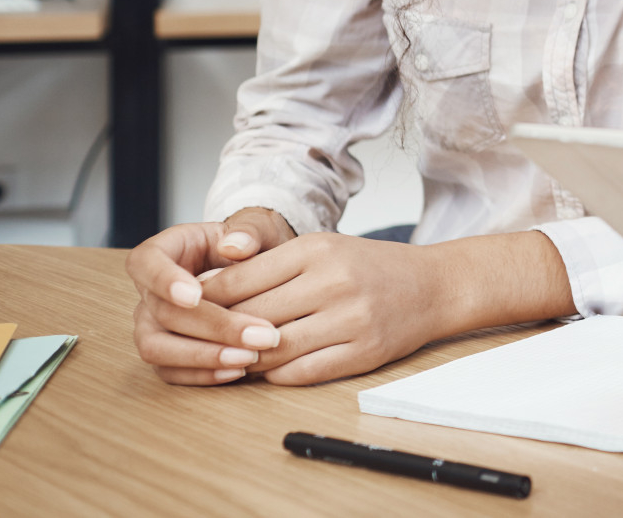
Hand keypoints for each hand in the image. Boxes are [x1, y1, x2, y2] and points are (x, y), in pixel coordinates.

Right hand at [127, 207, 295, 384]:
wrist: (257, 270)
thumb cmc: (250, 245)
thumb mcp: (256, 227)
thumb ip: (249, 230)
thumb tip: (235, 245)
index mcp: (164, 251)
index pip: (146, 263)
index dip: (164, 280)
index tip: (195, 295)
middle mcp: (150, 291)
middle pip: (163, 313)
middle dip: (212, 327)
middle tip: (258, 335)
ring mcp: (152, 324)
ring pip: (158, 348)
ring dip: (203, 357)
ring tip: (249, 357)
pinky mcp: (165, 352)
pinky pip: (170, 372)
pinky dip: (201, 374)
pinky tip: (237, 370)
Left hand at [192, 231, 453, 384]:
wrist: (434, 285)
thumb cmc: (369, 267)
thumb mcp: (322, 248)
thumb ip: (268, 265)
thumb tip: (206, 292)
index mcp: (317, 249)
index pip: (239, 280)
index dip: (207, 301)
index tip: (189, 311)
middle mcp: (334, 282)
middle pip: (250, 318)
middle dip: (220, 333)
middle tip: (201, 342)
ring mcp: (351, 319)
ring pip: (272, 351)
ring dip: (246, 358)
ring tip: (234, 357)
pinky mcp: (363, 352)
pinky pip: (302, 373)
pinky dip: (277, 375)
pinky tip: (270, 368)